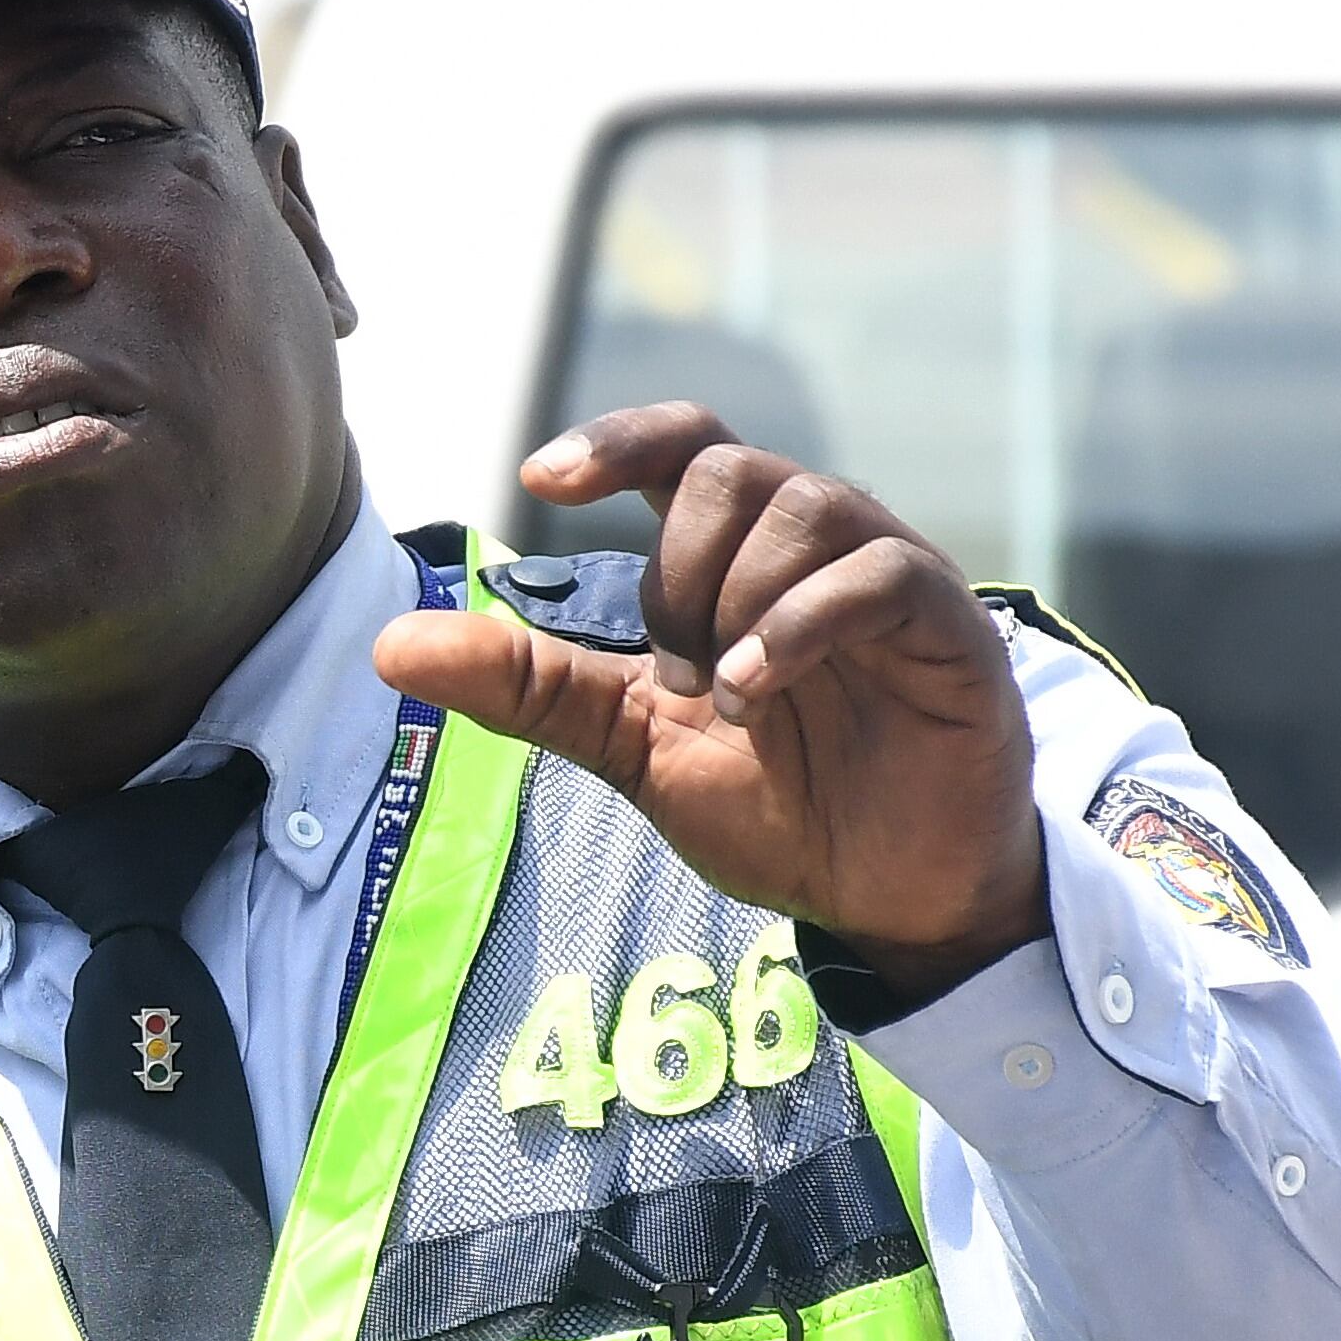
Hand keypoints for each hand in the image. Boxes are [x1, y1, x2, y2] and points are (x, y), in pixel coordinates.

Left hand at [374, 403, 1048, 998]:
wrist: (886, 899)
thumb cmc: (775, 806)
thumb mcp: (631, 745)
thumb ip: (528, 688)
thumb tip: (388, 647)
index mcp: (741, 560)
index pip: (680, 448)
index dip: (615, 441)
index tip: (543, 478)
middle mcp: (816, 549)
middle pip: (729, 469)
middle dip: (675, 566)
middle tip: (672, 670)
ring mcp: (891, 578)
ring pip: (806, 504)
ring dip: (737, 594)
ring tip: (722, 696)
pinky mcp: (952, 627)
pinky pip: (879, 573)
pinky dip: (800, 623)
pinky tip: (752, 691)